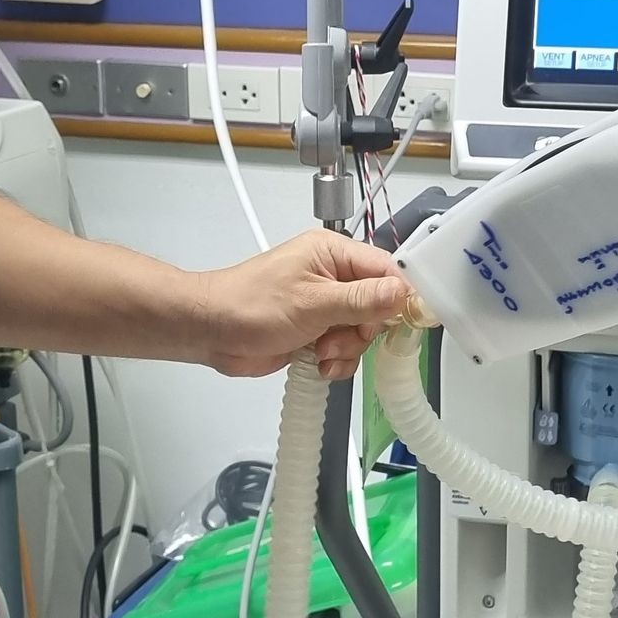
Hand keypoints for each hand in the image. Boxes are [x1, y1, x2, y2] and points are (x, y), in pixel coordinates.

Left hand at [199, 231, 411, 380]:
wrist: (210, 331)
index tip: (407, 321)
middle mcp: (333, 276)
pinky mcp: (317, 331)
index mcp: (333, 253)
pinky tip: (318, 363)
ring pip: (363, 331)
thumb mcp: (312, 303)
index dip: (400, 296)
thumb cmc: (251, 306)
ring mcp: (325, 305)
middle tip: (338, 339)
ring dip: (348, 349)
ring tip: (321, 353)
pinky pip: (345, 348)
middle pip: (379, 305)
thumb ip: (361, 300)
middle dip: (364, 330)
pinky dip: (337, 360)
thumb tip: (403, 293)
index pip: (386, 269)